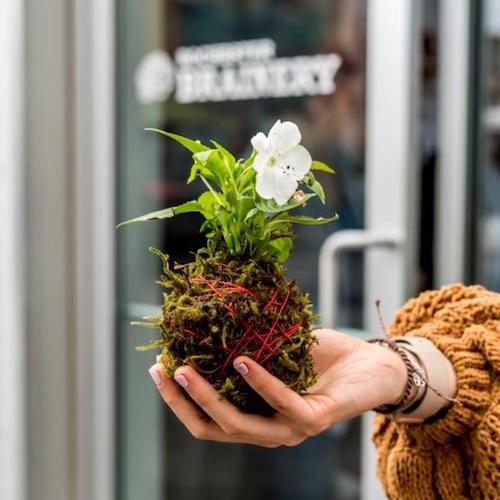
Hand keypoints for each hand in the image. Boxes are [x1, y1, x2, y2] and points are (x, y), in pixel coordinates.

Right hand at [148, 329, 406, 446]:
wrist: (374, 367)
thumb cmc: (323, 358)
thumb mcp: (277, 349)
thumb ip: (248, 343)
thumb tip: (212, 313)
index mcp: (256, 416)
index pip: (207, 419)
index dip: (178, 399)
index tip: (158, 367)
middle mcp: (268, 430)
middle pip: (213, 428)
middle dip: (181, 401)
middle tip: (163, 369)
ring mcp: (290, 429)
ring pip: (239, 423)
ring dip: (208, 396)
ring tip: (186, 369)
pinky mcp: (315, 419)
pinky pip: (282, 402)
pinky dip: (259, 382)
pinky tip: (241, 360)